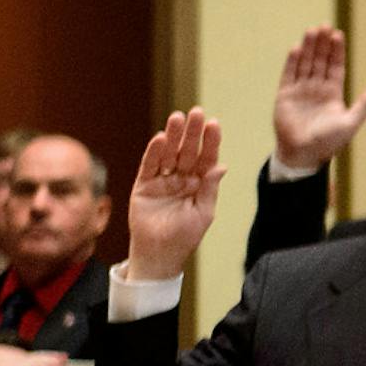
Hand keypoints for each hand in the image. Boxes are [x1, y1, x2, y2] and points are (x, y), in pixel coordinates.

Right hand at [124, 109, 225, 282]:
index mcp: (199, 183)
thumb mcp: (203, 213)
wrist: (160, 253)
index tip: (214, 124)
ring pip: (168, 153)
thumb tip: (221, 166)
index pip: (206, 158)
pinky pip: (149, 165)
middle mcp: (181, 177)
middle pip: (187, 150)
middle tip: (196, 112)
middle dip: (192, 132)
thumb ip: (210, 189)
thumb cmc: (185, 236)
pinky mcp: (144, 185)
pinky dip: (154, 152)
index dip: (210, 141)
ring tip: (177, 118)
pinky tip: (160, 138)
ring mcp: (162, 179)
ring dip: (173, 136)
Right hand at [273, 25, 365, 168]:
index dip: (336, 51)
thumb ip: (362, 105)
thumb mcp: (349, 122)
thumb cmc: (328, 142)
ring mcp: (300, 90)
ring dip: (309, 48)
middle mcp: (316, 88)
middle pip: (320, 60)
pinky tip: (297, 49)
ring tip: (312, 31)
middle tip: (325, 26)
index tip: (338, 34)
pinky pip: (289, 74)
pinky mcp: (285, 95)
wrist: (304, 154)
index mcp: (332, 93)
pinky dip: (293, 62)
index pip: (335, 66)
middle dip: (322, 43)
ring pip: (305, 63)